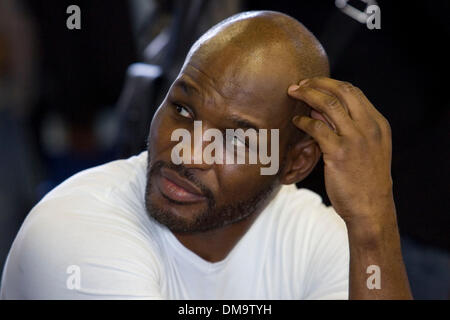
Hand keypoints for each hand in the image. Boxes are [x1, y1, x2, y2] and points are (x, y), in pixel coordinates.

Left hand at [288, 77, 394, 231]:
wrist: (371, 209)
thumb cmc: (365, 181)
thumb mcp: (366, 150)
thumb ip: (348, 128)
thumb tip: (319, 110)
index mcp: (378, 124)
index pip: (354, 92)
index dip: (331, 84)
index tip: (313, 83)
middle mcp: (369, 127)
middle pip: (342, 91)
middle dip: (317, 83)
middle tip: (299, 85)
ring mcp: (355, 139)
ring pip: (328, 104)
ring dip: (307, 95)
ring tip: (293, 94)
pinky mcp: (339, 152)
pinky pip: (316, 128)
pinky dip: (303, 121)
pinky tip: (296, 121)